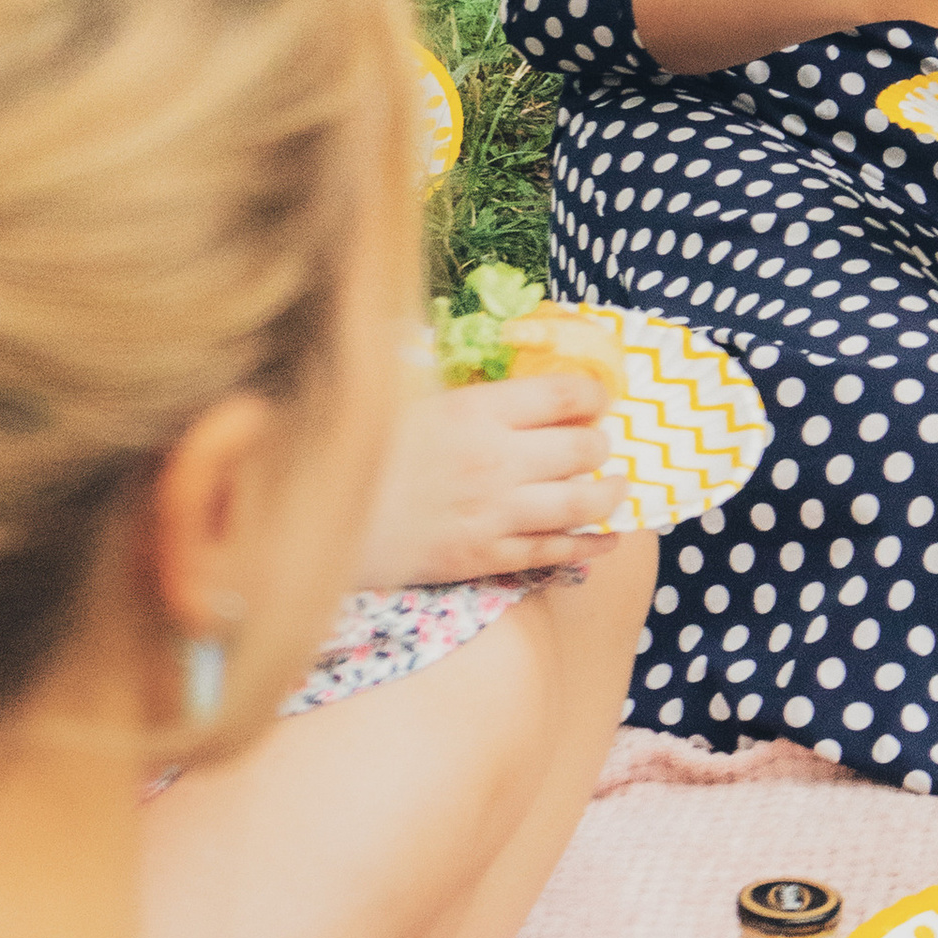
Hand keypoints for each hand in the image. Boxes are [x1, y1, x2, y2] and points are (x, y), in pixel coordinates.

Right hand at [355, 373, 621, 587]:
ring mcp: (495, 514)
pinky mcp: (484, 558)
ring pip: (581, 504)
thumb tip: (508, 379)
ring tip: (617, 488)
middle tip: (600, 445)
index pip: (566, 395)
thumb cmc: (363, 448)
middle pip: (584, 449)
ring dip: (609, 494)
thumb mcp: (412, 396)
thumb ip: (466, 390)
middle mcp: (498, 460)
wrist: (319, 520)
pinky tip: (607, 540)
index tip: (597, 399)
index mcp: (479, 410)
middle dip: (601, 445)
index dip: (593, 395)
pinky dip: (589, 546)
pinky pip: (553, 552)